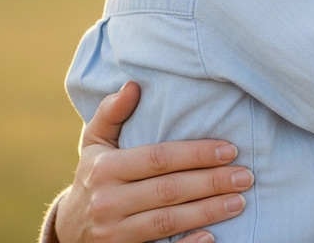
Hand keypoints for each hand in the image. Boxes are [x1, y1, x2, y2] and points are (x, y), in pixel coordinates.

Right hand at [55, 82, 252, 242]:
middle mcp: (107, 202)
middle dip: (211, 183)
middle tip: (246, 176)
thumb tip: (133, 85)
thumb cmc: (94, 175)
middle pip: (168, 191)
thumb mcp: (95, 143)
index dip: (196, 154)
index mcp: (105, 169)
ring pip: (167, 223)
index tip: (230, 149)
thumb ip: (112, 113)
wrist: (68, 230)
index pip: (159, 158)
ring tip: (239, 201)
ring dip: (208, 212)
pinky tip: (212, 237)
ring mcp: (113, 234)